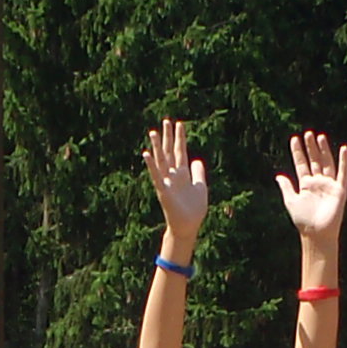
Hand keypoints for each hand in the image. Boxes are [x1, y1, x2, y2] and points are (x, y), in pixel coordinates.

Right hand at [145, 120, 207, 245]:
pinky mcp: (163, 191)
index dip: (180, 138)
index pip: (181, 151)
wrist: (189, 226)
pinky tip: (146, 154)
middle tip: (165, 121)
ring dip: (157, 147)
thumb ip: (198, 173)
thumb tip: (197, 159)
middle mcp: (173, 175)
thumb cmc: (194, 210)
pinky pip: (156, 176)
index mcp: (183, 174)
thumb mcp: (200, 187)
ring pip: (161, 161)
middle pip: (170, 152)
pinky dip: (151, 165)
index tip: (178, 124)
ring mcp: (167, 182)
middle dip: (168, 137)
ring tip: (153, 132)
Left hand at [276, 130, 346, 241]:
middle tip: (307, 133)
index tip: (294, 139)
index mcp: (306, 185)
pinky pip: (342, 172)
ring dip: (324, 150)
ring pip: (327, 163)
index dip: (298, 152)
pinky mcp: (339, 189)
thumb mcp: (291, 201)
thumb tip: (278, 176)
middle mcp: (318, 182)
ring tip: (320, 137)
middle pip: (314, 160)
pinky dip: (343, 161)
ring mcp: (329, 184)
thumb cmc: (303, 220)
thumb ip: (286, 187)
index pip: (301, 164)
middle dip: (310, 148)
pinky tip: (343, 148)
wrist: (316, 233)